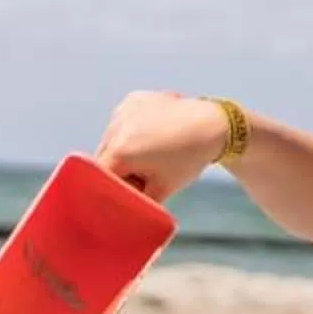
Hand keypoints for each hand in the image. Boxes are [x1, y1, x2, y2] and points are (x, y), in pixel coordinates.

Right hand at [93, 90, 229, 200]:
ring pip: (111, 138)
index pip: (100, 177)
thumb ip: (137, 204)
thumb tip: (125, 213)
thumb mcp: (161, 190)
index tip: (123, 193)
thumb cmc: (188, 159)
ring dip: (122, 149)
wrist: (212, 126)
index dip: (109, 189)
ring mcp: (124, 111)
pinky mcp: (133, 100)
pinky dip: (130, 130)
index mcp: (120, 152)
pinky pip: (122, 121)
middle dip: (117, 170)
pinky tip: (153, 134)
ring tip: (152, 152)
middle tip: (142, 176)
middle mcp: (116, 128)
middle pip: (104, 157)